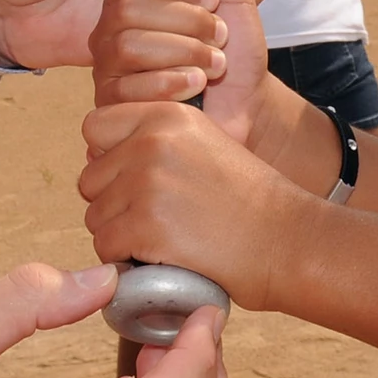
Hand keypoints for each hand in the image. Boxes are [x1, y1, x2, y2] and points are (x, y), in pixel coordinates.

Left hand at [81, 102, 315, 310]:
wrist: (287, 240)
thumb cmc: (247, 202)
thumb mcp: (202, 143)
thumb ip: (153, 141)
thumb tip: (97, 161)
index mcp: (165, 115)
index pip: (95, 127)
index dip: (108, 159)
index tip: (134, 183)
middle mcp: (151, 141)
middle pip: (90, 178)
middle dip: (113, 204)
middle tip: (157, 220)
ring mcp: (146, 182)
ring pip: (95, 217)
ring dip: (120, 236)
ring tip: (165, 240)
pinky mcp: (146, 226)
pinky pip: (106, 248)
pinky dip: (126, 262)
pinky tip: (162, 259)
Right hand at [89, 0, 272, 145]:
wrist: (244, 100)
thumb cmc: (233, 45)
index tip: (213, 0)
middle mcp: (110, 27)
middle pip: (127, 11)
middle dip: (188, 21)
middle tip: (220, 35)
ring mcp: (107, 67)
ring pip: (128, 48)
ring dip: (186, 52)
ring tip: (215, 62)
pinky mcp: (112, 106)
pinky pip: (130, 89)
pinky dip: (175, 83)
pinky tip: (197, 85)